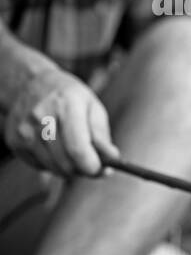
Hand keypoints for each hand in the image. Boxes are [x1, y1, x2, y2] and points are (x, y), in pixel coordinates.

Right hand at [3, 69, 117, 176]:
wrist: (30, 85)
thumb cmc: (68, 97)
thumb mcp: (93, 107)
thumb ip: (102, 135)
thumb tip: (111, 158)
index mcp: (66, 107)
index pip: (78, 149)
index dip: (93, 166)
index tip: (102, 170)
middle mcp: (41, 119)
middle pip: (66, 163)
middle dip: (83, 169)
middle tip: (91, 161)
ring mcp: (25, 131)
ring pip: (53, 168)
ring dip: (68, 167)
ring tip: (72, 151)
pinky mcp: (15, 142)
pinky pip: (40, 166)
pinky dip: (52, 164)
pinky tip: (55, 147)